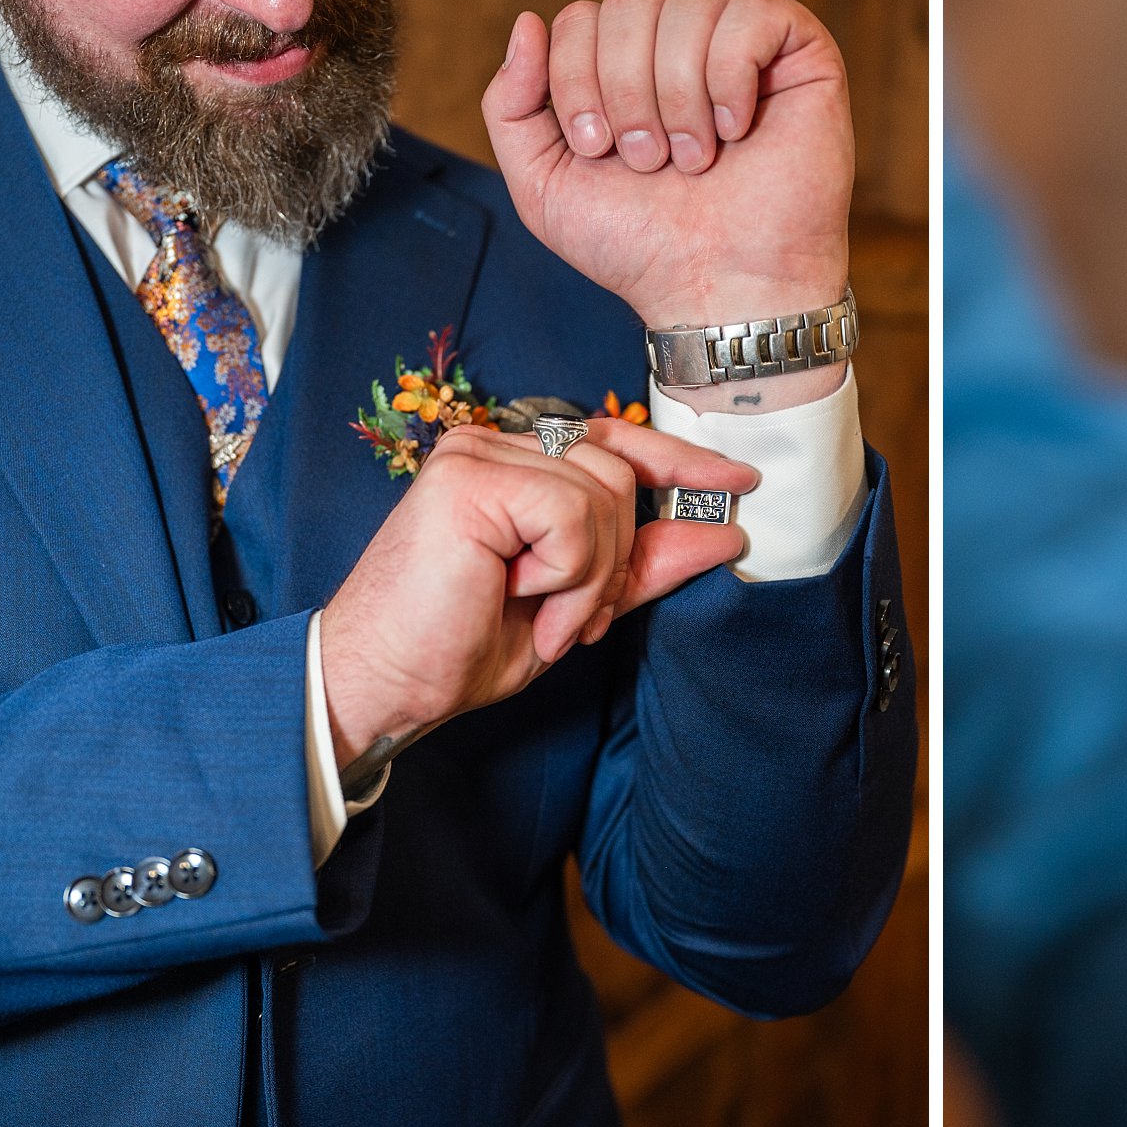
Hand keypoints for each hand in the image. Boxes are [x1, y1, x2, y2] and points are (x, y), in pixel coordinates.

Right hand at [319, 421, 755, 773]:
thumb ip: (642, 562)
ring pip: (601, 495)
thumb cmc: (463, 646)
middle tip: (574, 619)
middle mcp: (494, 444)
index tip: (740, 483)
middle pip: (619, 473)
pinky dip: (564, 574)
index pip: (615, 442)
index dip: (680, 463)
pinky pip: (571, 515)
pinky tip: (516, 599)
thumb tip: (724, 532)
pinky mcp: (467, 478)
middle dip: (616, 560)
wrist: (386, 683)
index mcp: (516, 464)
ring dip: (587, 578)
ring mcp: (477, 454)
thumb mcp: (579, 603)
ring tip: (540, 616)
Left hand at [479, 0, 852, 338]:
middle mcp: (679, 48)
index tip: (599, 151)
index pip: (580, 17)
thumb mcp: (544, 186)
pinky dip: (732, 71)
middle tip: (649, 162)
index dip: (576, 78)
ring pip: (688, 6)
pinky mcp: (800, 54)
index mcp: (622, 68)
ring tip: (696, 159)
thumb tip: (527, 21)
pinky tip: (738, 128)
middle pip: (629, 2)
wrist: (720, 292)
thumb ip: (510, 106)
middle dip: (625, 89)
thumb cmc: (641, 247)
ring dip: (678, 94)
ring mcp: (741, 48)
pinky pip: (752, 10)